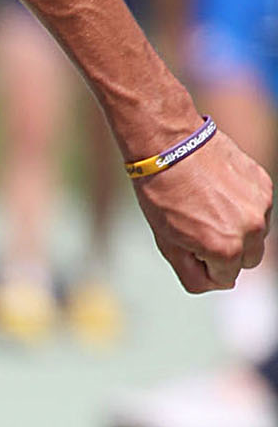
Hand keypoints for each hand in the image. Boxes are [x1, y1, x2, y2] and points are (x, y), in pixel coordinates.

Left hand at [133, 130, 271, 292]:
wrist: (169, 145)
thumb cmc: (162, 196)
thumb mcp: (167, 244)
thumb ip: (191, 273)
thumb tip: (212, 282)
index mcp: (226, 249)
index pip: (223, 280)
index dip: (202, 266)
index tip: (188, 245)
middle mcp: (251, 230)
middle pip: (246, 261)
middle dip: (225, 252)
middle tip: (198, 229)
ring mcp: (261, 206)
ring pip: (255, 234)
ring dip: (236, 229)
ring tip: (207, 206)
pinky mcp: (264, 185)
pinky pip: (257, 208)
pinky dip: (241, 205)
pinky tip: (218, 190)